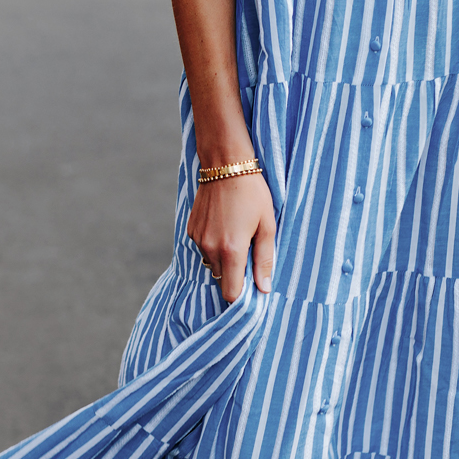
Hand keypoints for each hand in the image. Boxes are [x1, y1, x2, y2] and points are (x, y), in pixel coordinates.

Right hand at [188, 171, 276, 303]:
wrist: (226, 164)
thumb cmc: (253, 193)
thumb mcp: (267, 226)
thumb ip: (264, 260)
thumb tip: (263, 289)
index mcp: (231, 250)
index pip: (231, 293)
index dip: (242, 294)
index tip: (253, 285)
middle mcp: (210, 248)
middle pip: (222, 279)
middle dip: (235, 273)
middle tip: (249, 252)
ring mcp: (198, 239)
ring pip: (212, 264)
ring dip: (224, 258)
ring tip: (237, 234)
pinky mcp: (191, 230)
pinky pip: (203, 248)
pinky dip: (214, 244)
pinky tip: (225, 226)